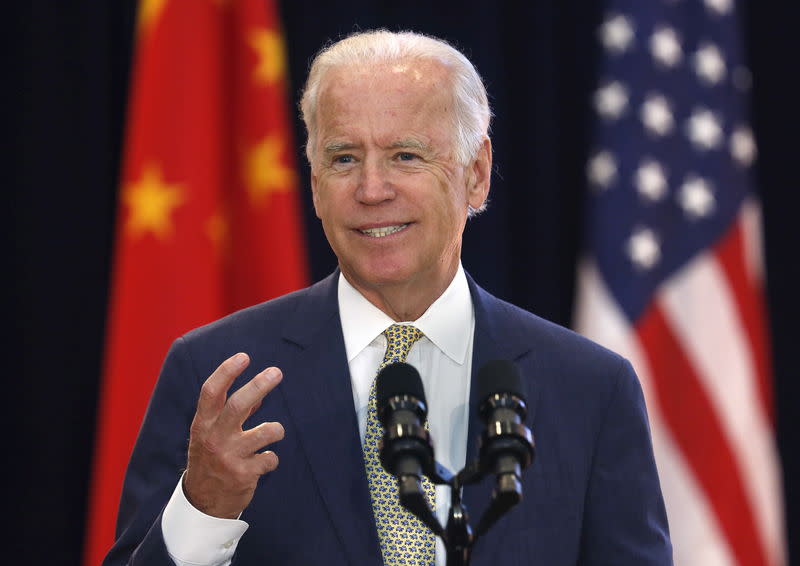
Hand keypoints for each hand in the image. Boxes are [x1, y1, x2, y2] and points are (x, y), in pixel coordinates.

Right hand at [183, 352, 284, 518]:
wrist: (203, 501)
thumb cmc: (211, 457)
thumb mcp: (213, 432)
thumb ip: (233, 412)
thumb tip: (260, 392)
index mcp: (203, 424)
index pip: (211, 392)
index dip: (226, 372)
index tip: (244, 357)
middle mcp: (214, 438)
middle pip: (237, 406)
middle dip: (259, 385)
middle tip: (276, 372)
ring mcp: (229, 457)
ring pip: (264, 432)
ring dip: (276, 429)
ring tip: (275, 431)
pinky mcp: (244, 475)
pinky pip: (270, 458)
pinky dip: (272, 458)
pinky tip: (265, 461)